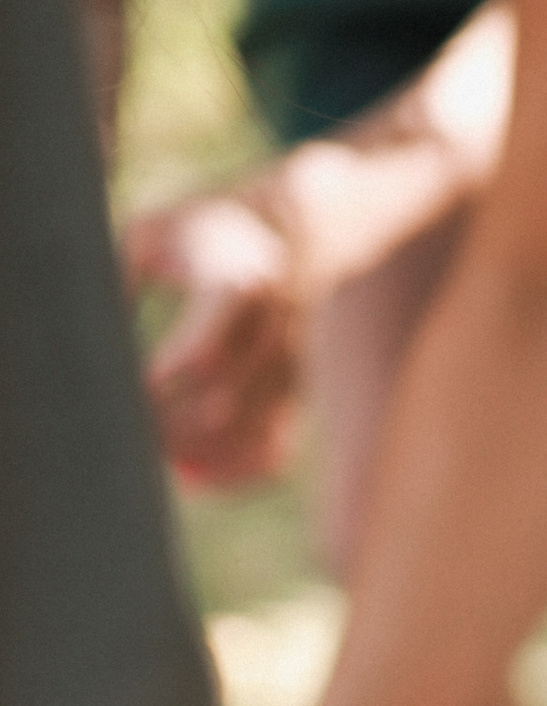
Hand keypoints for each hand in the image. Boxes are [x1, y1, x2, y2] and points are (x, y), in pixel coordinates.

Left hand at [130, 190, 308, 487]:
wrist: (293, 232)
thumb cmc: (201, 230)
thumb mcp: (150, 235)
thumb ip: (118, 280)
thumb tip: (92, 341)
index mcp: (237, 284)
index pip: (208, 346)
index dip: (171, 373)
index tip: (142, 383)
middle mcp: (271, 331)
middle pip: (222, 400)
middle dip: (171, 425)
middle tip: (131, 429)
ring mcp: (289, 365)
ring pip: (248, 432)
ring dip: (199, 453)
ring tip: (159, 454)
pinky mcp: (295, 389)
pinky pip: (273, 448)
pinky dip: (237, 471)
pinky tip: (197, 474)